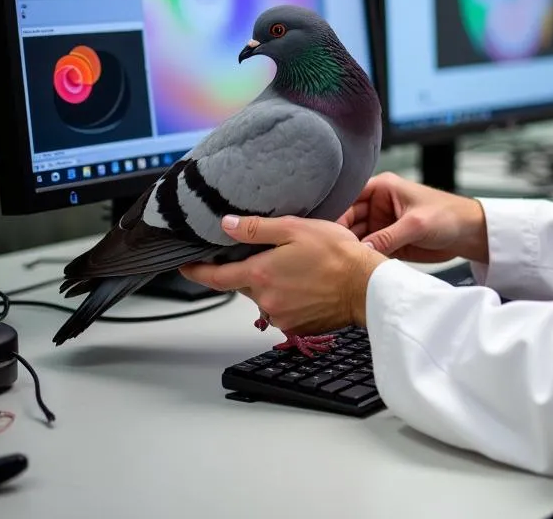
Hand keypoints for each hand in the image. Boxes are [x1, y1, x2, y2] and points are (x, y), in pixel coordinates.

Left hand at [180, 215, 386, 332]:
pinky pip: (283, 310)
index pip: (216, 277)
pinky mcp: (297, 327)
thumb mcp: (296, 229)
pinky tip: (309, 284)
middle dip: (253, 270)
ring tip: (301, 268)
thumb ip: (258, 228)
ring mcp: (281, 317)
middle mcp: (266, 300)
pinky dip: (290, 298)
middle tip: (277, 254)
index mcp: (261, 275)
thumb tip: (227, 225)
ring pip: (265, 298)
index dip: (197, 272)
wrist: (367, 288)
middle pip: (245, 284)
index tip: (185, 266)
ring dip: (274, 284)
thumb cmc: (338, 256)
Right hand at [339, 172, 488, 264]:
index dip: (335, 214)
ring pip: (356, 237)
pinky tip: (352, 269)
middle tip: (327, 252)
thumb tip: (361, 251)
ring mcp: (382, 225)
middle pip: (348, 219)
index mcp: (382, 188)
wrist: (468, 233)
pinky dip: (362, 259)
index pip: (349, 198)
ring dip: (349, 249)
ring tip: (336, 263)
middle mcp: (378, 205)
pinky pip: (369, 251)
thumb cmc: (448, 215)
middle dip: (339, 235)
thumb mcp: (416, 224)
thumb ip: (388, 237)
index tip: (323, 232)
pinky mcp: (388, 242)